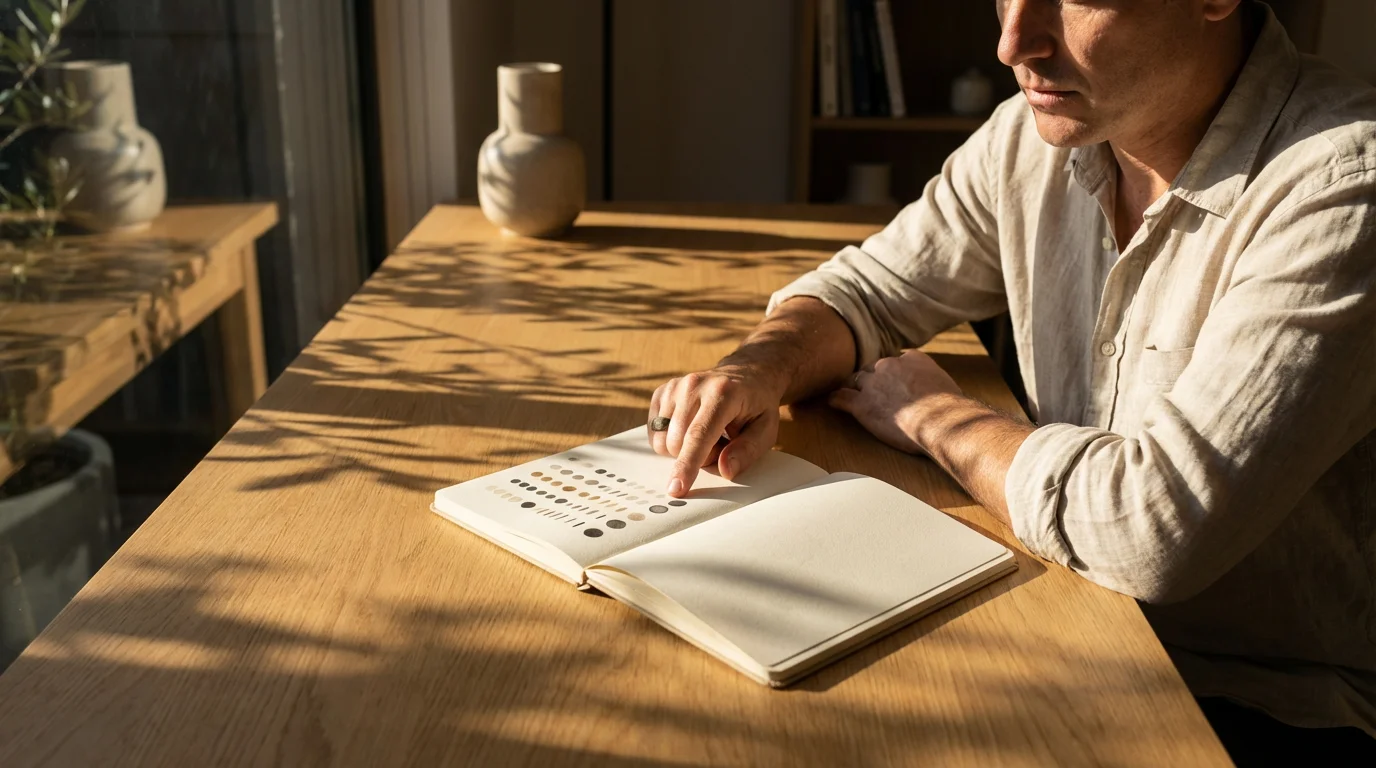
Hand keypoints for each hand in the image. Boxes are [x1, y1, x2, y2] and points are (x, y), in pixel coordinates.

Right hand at [649, 366, 783, 496]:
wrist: (746, 374)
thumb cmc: (757, 405)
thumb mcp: (766, 429)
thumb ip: (748, 451)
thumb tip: (724, 470)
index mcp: (722, 393)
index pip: (698, 435)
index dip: (687, 465)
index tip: (676, 488)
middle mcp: (693, 385)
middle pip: (677, 443)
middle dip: (698, 457)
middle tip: (721, 443)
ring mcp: (674, 387)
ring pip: (662, 441)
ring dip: (683, 450)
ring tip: (707, 435)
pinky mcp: (662, 392)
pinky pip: (654, 434)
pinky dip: (671, 440)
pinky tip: (690, 428)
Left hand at [827, 350, 962, 454]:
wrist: (940, 421)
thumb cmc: (950, 411)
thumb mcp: (948, 388)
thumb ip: (935, 386)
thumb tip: (939, 397)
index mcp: (912, 358)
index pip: (897, 360)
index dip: (894, 372)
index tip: (895, 380)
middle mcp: (890, 365)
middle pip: (874, 368)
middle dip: (874, 379)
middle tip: (875, 392)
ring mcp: (873, 384)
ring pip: (857, 381)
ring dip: (856, 388)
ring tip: (851, 394)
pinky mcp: (862, 404)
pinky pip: (841, 398)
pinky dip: (835, 399)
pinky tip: (832, 401)